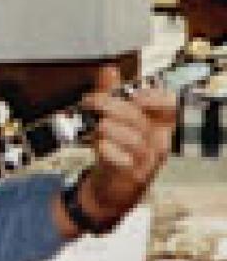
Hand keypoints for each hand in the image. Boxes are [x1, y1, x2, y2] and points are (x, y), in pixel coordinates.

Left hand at [58, 66, 177, 234]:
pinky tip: (97, 145)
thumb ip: (111, 94)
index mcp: (158, 125)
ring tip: (94, 128)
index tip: (131, 94)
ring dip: (107, 128)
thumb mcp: (115, 121)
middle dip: (112, 106)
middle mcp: (156, 142)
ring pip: (132, 139)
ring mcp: (146, 161)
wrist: (110, 190)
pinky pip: (122, 160)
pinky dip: (106, 149)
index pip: (169, 105)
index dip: (152, 96)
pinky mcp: (131, 177)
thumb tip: (109, 70)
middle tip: (91, 101)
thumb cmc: (117, 151)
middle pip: (140, 118)